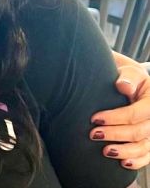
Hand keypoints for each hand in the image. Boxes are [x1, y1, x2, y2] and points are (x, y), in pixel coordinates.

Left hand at [90, 54, 149, 169]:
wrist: (134, 85)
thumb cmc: (129, 78)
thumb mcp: (130, 73)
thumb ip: (128, 78)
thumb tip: (123, 85)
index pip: (135, 114)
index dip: (115, 118)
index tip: (95, 119)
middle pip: (138, 132)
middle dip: (115, 135)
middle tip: (93, 134)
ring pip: (144, 147)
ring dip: (124, 151)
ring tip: (105, 151)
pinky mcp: (149, 141)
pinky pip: (147, 156)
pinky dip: (136, 161)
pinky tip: (122, 163)